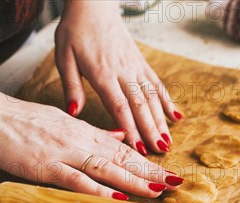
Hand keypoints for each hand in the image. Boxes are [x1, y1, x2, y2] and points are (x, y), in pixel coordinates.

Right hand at [0, 95, 183, 199]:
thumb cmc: (25, 121)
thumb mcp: (66, 122)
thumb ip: (94, 132)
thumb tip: (120, 135)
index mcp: (86, 133)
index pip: (124, 149)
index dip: (149, 162)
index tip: (169, 172)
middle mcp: (82, 141)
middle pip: (123, 158)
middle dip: (151, 172)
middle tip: (177, 184)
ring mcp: (65, 153)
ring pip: (107, 168)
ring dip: (134, 181)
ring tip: (158, 191)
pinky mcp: (47, 165)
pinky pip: (76, 179)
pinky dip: (98, 189)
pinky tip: (117, 198)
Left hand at [54, 1, 181, 155]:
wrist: (93, 5)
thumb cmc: (75, 31)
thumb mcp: (64, 57)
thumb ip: (71, 86)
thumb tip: (74, 112)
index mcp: (102, 73)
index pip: (119, 106)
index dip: (130, 129)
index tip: (137, 148)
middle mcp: (123, 72)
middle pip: (140, 106)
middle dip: (150, 131)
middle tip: (159, 151)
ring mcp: (135, 67)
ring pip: (152, 98)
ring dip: (161, 121)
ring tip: (168, 141)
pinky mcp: (141, 63)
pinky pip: (158, 84)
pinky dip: (167, 101)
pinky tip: (176, 116)